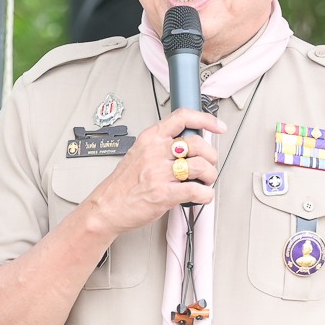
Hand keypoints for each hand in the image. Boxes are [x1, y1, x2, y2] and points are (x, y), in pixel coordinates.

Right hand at [84, 108, 226, 236]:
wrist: (107, 206)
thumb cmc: (123, 184)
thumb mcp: (139, 153)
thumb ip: (161, 146)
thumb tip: (188, 146)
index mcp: (150, 138)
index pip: (182, 117)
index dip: (205, 119)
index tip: (218, 126)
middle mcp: (155, 152)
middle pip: (197, 143)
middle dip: (210, 156)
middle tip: (208, 165)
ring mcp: (159, 172)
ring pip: (201, 166)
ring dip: (210, 176)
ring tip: (205, 182)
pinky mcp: (163, 194)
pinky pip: (196, 191)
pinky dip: (206, 195)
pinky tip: (201, 196)